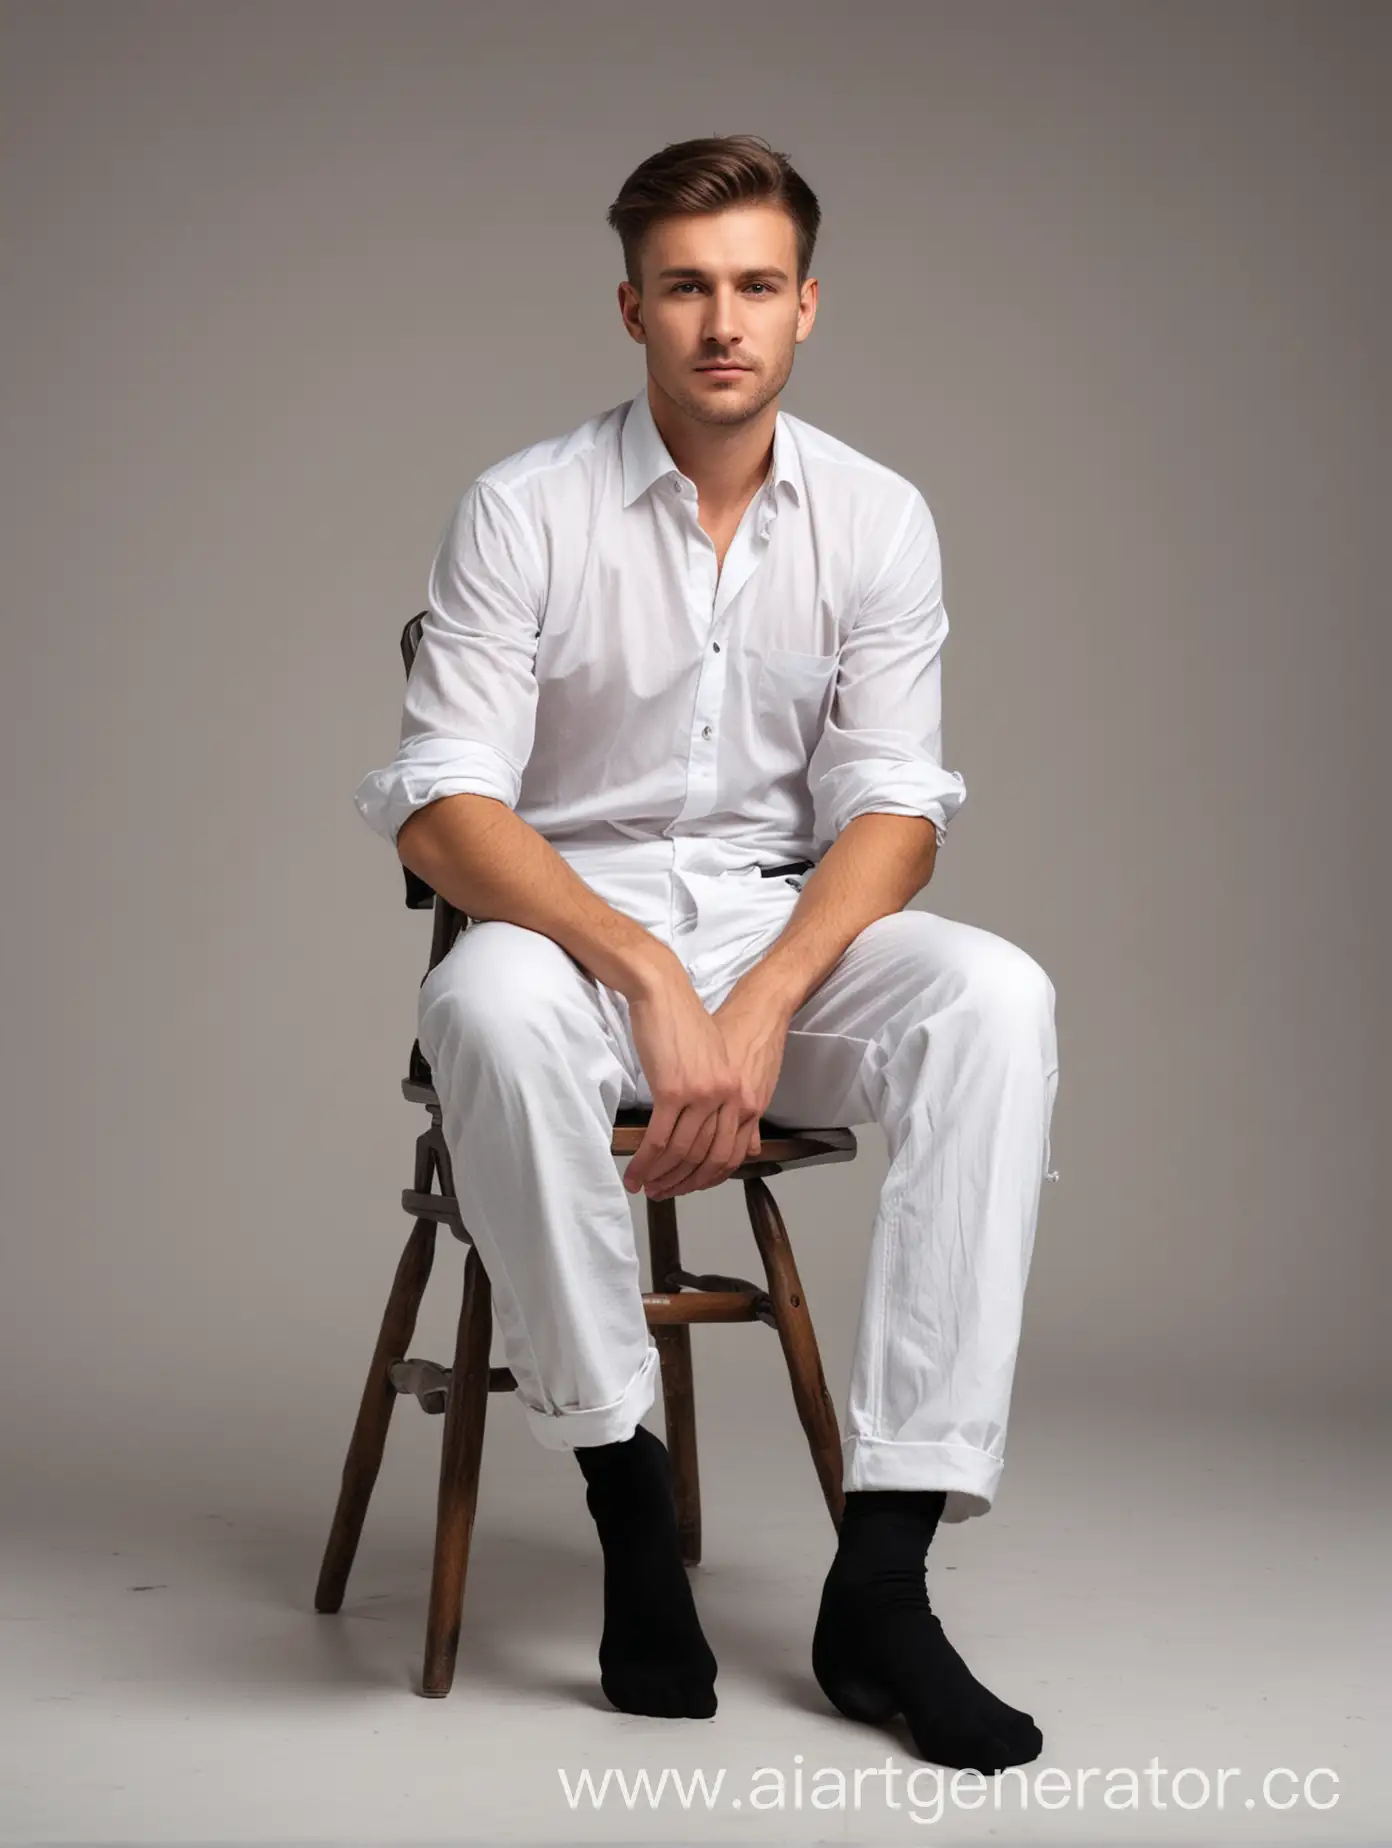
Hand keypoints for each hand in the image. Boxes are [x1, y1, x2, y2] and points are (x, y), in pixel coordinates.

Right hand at [625, 974, 793, 1200]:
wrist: (664, 994)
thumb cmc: (686, 1025)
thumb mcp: (716, 1062)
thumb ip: (724, 1098)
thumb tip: (730, 1135)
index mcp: (739, 1093)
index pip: (728, 1150)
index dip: (707, 1177)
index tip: (689, 1186)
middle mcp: (726, 1098)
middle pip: (705, 1157)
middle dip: (682, 1182)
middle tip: (663, 1193)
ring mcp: (701, 1096)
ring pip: (681, 1152)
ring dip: (660, 1176)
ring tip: (645, 1187)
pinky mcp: (673, 1091)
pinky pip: (660, 1139)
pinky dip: (645, 1162)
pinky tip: (635, 1173)